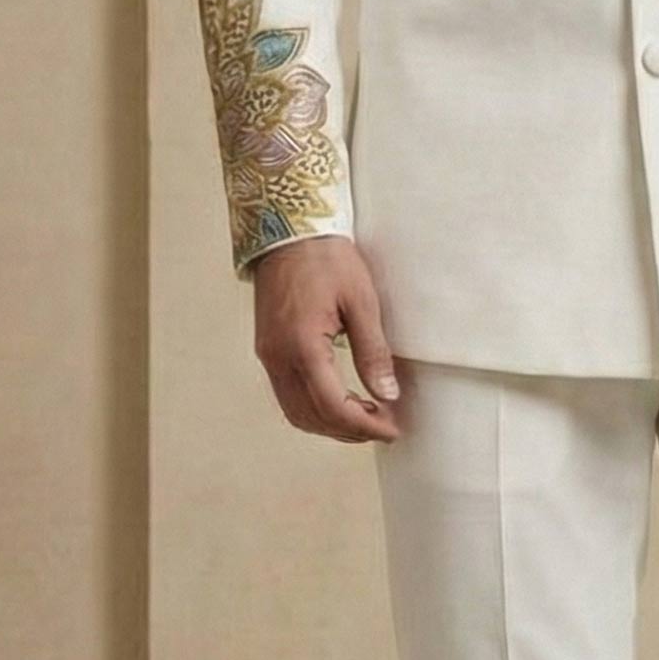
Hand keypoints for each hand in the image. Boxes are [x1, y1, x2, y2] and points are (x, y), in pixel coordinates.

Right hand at [250, 235, 404, 443]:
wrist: (286, 228)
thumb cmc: (326, 258)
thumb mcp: (361, 301)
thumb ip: (373, 352)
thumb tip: (388, 394)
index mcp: (302, 345)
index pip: (332, 406)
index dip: (365, 426)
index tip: (392, 428)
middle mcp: (278, 357)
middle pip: (311, 417)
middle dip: (349, 431)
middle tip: (384, 427)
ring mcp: (268, 354)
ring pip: (295, 412)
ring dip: (330, 424)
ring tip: (365, 418)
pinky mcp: (266, 349)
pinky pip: (286, 395)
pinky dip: (313, 409)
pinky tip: (339, 401)